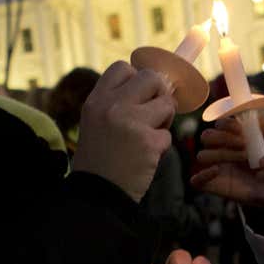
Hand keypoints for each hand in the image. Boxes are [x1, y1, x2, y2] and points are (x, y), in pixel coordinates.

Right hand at [71, 61, 175, 202]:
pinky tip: (144, 158)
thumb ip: (118, 103)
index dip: (136, 79)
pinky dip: (160, 148)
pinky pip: (167, 136)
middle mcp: (112, 107)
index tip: (140, 95)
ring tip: (146, 138)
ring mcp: (131, 123)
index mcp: (96, 100)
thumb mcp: (95, 124)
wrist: (96, 195)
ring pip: (166, 105)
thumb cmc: (99, 160)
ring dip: (163, 121)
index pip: (123, 68)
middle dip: (159, 94)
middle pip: (151, 78)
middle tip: (154, 113)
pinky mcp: (148, 142)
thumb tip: (156, 84)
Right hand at [189, 115, 263, 206]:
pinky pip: (196, 180)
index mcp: (232, 138)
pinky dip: (202, 175)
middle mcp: (221, 150)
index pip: (219, 124)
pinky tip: (217, 170)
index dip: (227, 123)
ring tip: (244, 158)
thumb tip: (255, 117)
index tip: (242, 128)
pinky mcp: (215, 186)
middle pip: (206, 136)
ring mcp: (216, 168)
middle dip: (224, 137)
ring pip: (202, 155)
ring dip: (221, 154)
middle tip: (244, 144)